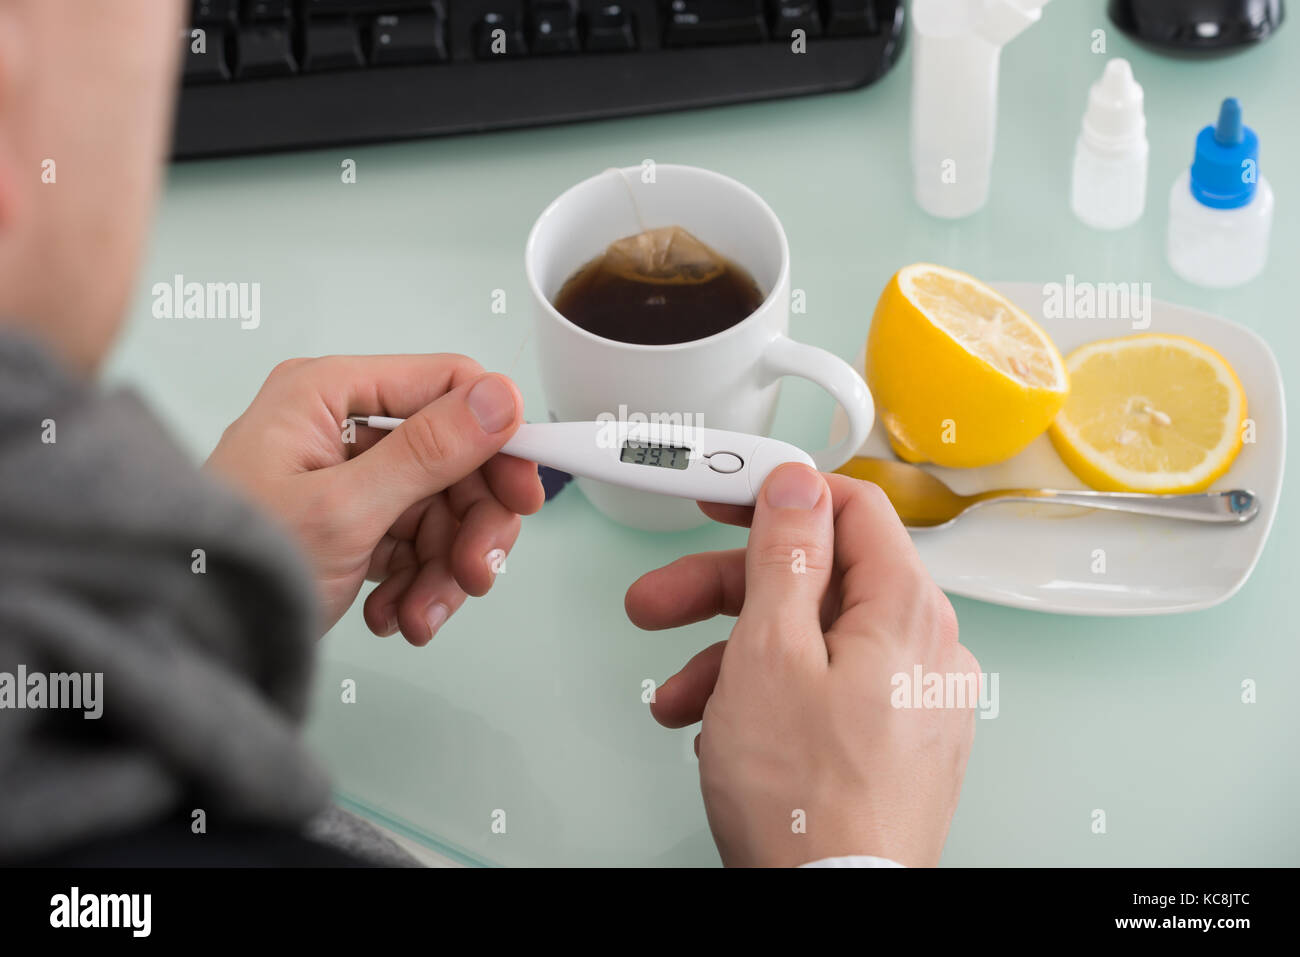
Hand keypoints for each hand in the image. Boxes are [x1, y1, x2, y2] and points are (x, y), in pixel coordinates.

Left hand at [206, 354, 544, 641]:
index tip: (525, 491)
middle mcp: (337, 428)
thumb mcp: (345, 510)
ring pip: (438, 510)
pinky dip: (415, 585)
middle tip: (477, 573)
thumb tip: (500, 399)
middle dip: (469, 525)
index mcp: (327, 395)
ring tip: (420, 616)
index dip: (496, 437)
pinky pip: (412, 544)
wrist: (185, 641)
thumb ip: (429, 452)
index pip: (446, 386)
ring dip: (443, 570)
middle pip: (451, 458)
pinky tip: (394, 617)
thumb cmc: (233, 567)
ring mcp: (343, 479)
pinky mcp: (347, 525)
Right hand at [625, 465, 977, 866]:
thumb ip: (785, 555)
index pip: (850, 507)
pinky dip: (768, 697)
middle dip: (725, 590)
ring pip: (811, 642)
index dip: (778, 494)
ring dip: (732, 657)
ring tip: (677, 698)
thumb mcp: (770, 653)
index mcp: (905, 610)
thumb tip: (797, 484)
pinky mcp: (893, 744)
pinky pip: (826, 691)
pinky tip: (722, 730)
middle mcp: (923, 648)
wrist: (830, 912)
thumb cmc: (806, 800)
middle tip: (658, 602)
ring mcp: (912, 701)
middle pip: (816, 580)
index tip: (723, 496)